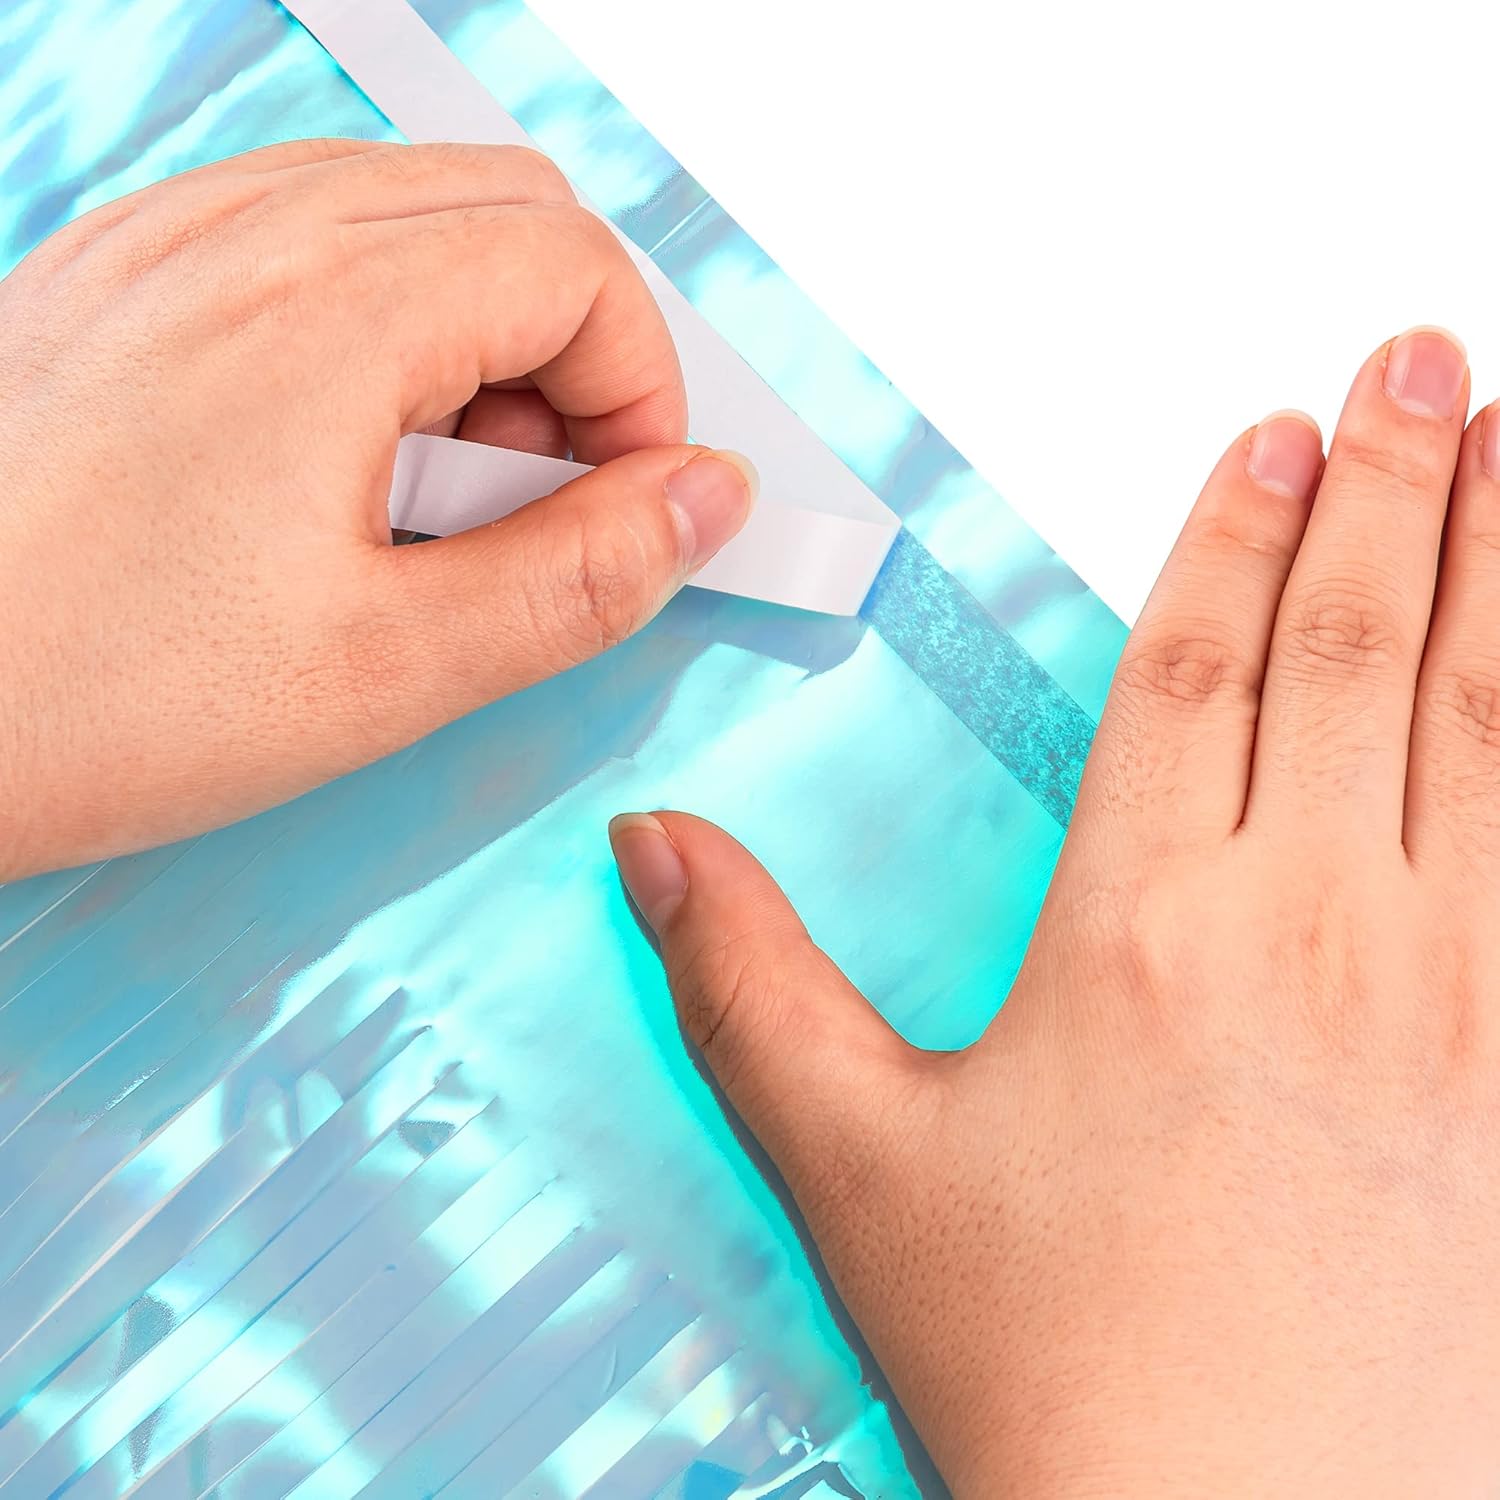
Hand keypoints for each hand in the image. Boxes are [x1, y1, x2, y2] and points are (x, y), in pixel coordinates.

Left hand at [0, 139, 754, 877]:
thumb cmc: (82, 695)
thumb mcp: (387, 671)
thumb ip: (580, 579)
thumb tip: (702, 503)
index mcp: (328, 311)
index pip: (583, 269)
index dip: (645, 393)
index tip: (624, 508)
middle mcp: (244, 233)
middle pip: (513, 213)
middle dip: (574, 356)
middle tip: (529, 507)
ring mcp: (166, 241)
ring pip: (412, 213)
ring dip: (476, 340)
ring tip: (422, 497)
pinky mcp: (117, 278)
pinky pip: (305, 241)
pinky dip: (375, 327)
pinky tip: (331, 459)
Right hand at [612, 329, 1499, 1494]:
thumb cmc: (1064, 1373)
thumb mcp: (857, 1167)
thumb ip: (746, 984)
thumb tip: (649, 846)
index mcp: (1140, 933)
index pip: (1195, 670)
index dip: (1232, 534)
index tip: (1273, 430)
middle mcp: (1313, 934)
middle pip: (1357, 652)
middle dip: (1394, 486)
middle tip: (1421, 361)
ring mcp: (1457, 995)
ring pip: (1490, 719)